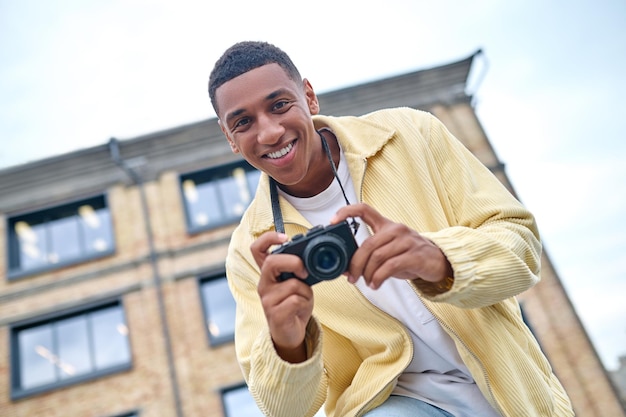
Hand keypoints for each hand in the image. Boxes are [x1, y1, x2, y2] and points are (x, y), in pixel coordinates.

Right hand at [250, 232, 312, 362]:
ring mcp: (267, 299)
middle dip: (294, 262)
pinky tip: (300, 310)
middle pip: (272, 262)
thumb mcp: (297, 283)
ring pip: (292, 284)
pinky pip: (296, 300)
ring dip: (306, 291)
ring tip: (303, 299)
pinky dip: (305, 303)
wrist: (290, 333)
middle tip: (304, 271)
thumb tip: (312, 261)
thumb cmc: (294, 305)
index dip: (269, 239)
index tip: (284, 238)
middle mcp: (264, 283)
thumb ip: (299, 270)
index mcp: (268, 273)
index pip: (257, 249)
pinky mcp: (274, 314)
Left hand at [331, 203, 452, 289]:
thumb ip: (369, 255)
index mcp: (386, 225)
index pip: (364, 210)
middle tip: (352, 277)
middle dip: (356, 264)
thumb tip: (346, 268)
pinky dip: (379, 278)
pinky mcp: (414, 255)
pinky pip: (390, 266)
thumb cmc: (409, 256)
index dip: (346, 212)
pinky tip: (376, 284)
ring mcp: (406, 241)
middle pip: (367, 244)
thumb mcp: (388, 251)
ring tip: (368, 282)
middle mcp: (395, 229)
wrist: (438, 262)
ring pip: (377, 257)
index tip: (333, 221)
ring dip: (368, 273)